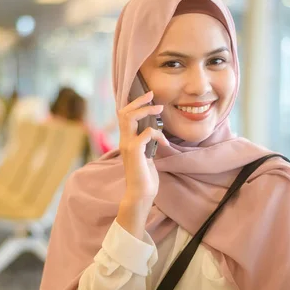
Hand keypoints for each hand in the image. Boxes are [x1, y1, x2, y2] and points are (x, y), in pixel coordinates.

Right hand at [117, 91, 168, 237]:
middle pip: (124, 112)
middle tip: (152, 95)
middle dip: (138, 101)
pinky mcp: (135, 152)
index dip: (135, 104)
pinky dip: (158, 134)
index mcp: (126, 140)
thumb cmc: (145, 177)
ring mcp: (128, 145)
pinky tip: (165, 143)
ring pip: (130, 118)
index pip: (124, 116)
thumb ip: (147, 143)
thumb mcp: (147, 155)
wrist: (141, 194)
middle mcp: (124, 141)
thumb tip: (154, 133)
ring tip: (159, 110)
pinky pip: (146, 133)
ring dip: (146, 111)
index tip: (148, 97)